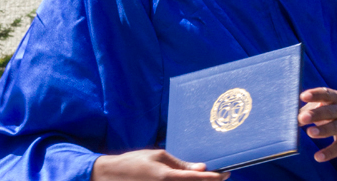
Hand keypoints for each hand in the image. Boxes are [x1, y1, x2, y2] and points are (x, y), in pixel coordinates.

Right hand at [91, 149, 229, 180]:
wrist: (109, 176)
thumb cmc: (135, 162)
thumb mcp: (159, 157)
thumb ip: (180, 165)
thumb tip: (201, 168)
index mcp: (167, 177)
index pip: (197, 180)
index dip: (214, 178)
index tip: (226, 174)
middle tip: (218, 175)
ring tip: (204, 176)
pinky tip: (188, 178)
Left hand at [298, 87, 336, 162]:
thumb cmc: (335, 113)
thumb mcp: (326, 107)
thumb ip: (309, 109)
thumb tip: (292, 118)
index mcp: (336, 98)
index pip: (325, 94)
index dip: (315, 95)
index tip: (302, 96)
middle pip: (329, 111)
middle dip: (315, 114)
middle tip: (302, 118)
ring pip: (335, 127)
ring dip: (322, 130)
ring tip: (310, 132)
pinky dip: (329, 152)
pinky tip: (318, 157)